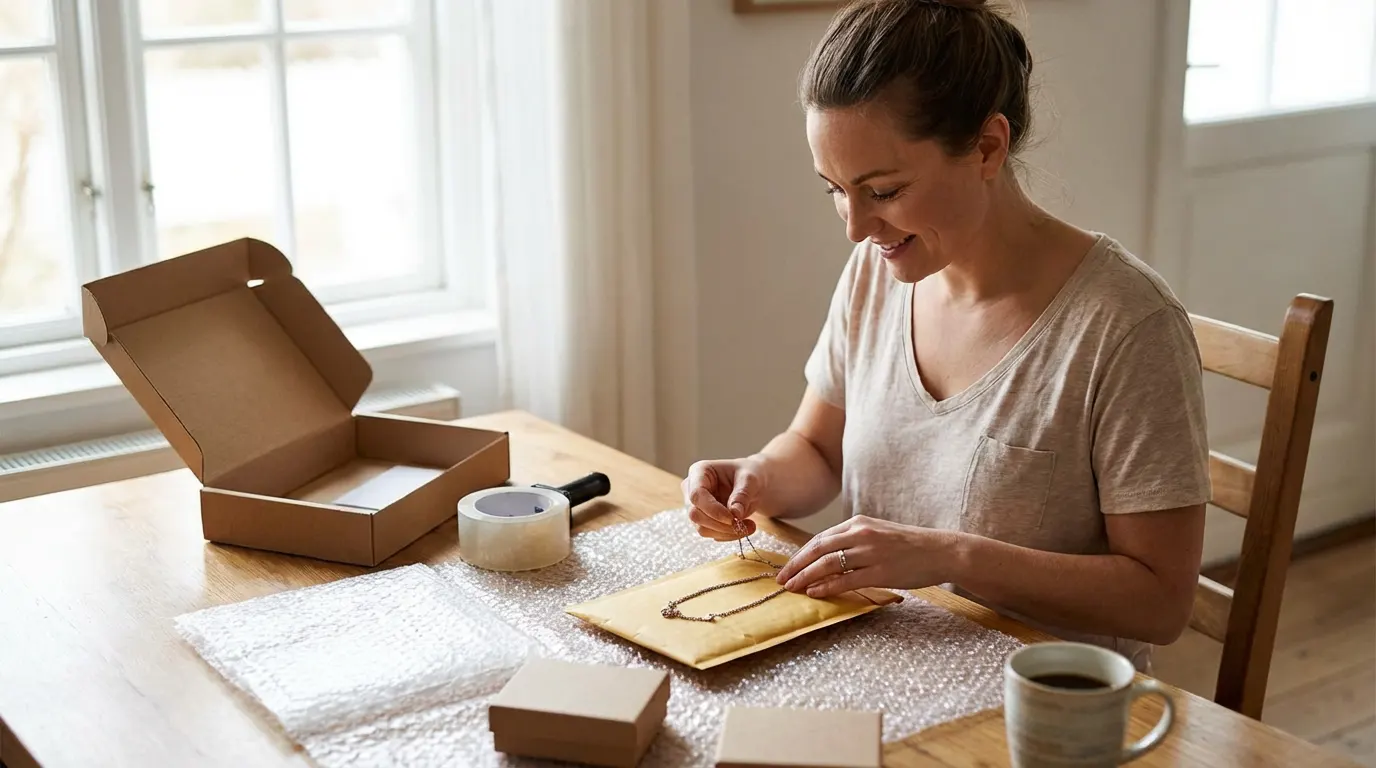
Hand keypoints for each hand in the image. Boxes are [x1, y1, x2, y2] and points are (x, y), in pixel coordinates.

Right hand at [681, 456, 768, 540]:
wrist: (750, 484)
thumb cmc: (748, 475)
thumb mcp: (750, 480)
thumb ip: (742, 495)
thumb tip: (735, 514)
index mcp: (699, 472)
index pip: (697, 495)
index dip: (713, 509)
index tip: (733, 518)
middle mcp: (691, 489)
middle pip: (695, 514)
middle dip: (720, 524)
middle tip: (743, 526)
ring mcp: (695, 506)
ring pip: (702, 528)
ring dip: (726, 532)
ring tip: (749, 526)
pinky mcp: (701, 520)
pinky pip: (710, 533)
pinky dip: (728, 535)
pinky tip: (743, 527)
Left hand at [774, 515, 957, 597]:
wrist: (940, 550)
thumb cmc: (908, 545)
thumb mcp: (877, 533)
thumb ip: (854, 541)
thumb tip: (828, 557)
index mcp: (858, 523)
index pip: (820, 539)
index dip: (800, 554)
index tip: (787, 567)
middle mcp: (861, 534)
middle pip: (817, 549)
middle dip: (796, 566)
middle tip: (781, 580)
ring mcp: (870, 552)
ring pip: (828, 564)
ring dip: (806, 577)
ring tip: (792, 588)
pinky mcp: (881, 571)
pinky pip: (846, 579)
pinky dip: (827, 586)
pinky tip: (815, 593)